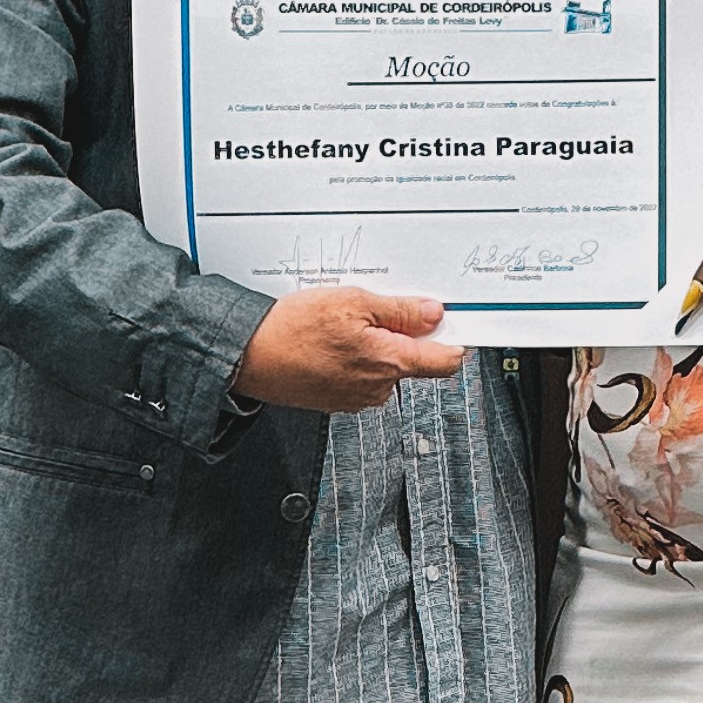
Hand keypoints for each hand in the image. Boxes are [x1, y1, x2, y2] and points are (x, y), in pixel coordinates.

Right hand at [232, 286, 464, 411]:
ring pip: (386, 367)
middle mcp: (379, 387)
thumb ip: (399, 310)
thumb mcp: (352, 302)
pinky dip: (355, 358)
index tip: (453, 323)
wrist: (249, 356)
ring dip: (376, 345)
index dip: (453, 337)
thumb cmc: (292, 330)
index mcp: (389, 362)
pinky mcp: (339, 400)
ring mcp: (358, 397)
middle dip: (404, 334)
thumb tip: (433, 314)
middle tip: (378, 309)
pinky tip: (332, 343)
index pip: (446, 360)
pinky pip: (362, 376)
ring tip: (345, 326)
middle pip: (414, 360)